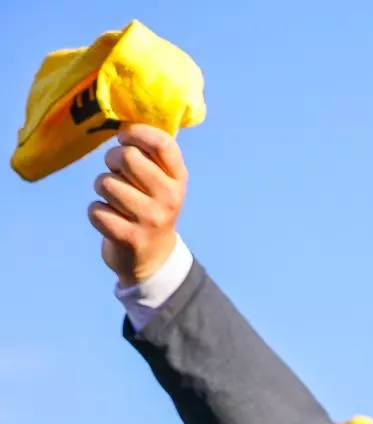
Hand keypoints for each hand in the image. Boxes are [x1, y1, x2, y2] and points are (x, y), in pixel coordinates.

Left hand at [88, 124, 185, 285]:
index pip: (162, 143)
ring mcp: (151, 219)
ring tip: (114, 199)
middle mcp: (169, 198)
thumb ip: (149, 154)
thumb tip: (125, 118)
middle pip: (127, 157)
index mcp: (178, 179)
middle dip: (112, 160)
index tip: (124, 137)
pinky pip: (96, 211)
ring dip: (102, 189)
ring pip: (106, 183)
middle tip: (116, 171)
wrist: (153, 258)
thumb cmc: (149, 207)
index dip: (136, 133)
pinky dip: (96, 213)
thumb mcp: (162, 181)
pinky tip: (110, 219)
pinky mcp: (130, 238)